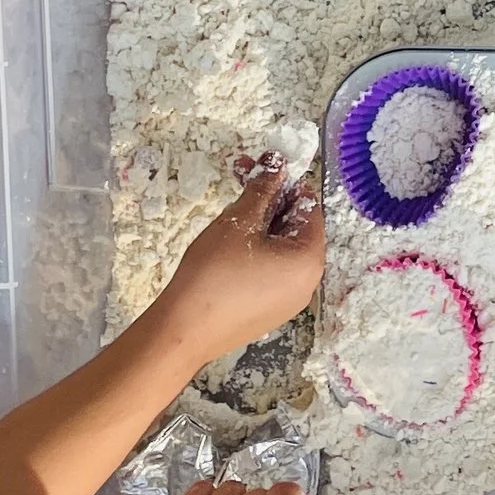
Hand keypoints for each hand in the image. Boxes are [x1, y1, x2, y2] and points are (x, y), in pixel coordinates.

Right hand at [152, 156, 325, 366]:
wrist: (184, 330)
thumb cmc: (214, 273)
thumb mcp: (239, 222)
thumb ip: (262, 188)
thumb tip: (277, 164)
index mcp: (310, 259)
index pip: (308, 206)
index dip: (283, 183)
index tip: (258, 168)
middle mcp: (308, 282)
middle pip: (295, 228)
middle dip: (268, 201)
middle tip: (240, 180)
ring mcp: (289, 300)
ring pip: (281, 249)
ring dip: (259, 224)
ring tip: (230, 213)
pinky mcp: (270, 311)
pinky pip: (271, 271)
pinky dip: (256, 251)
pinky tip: (229, 245)